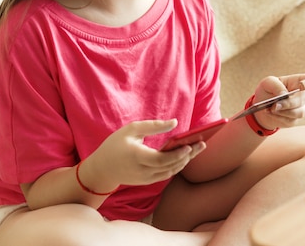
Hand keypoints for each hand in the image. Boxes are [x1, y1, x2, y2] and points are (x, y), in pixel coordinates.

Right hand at [82, 120, 205, 190]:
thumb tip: (175, 122)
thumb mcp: (131, 130)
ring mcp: (145, 179)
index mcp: (137, 157)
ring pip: (171, 172)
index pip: (161, 159)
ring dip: (185, 161)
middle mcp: (142, 171)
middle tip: (202, 144)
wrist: (102, 170)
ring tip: (198, 148)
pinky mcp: (148, 182)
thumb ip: (153, 126)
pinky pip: (166, 174)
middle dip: (188, 156)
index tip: (189, 145)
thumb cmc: (115, 145)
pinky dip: (177, 165)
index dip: (177, 154)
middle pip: (170, 166)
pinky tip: (186, 155)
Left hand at [251, 73, 304, 130]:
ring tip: (270, 109)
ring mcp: (300, 109)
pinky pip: (289, 120)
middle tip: (275, 105)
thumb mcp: (267, 83)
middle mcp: (303, 95)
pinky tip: (269, 113)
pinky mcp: (294, 120)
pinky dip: (277, 117)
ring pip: (299, 113)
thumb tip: (284, 94)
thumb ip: (275, 85)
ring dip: (283, 112)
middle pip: (302, 100)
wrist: (261, 106)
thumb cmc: (267, 90)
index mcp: (299, 82)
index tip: (301, 85)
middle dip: (288, 103)